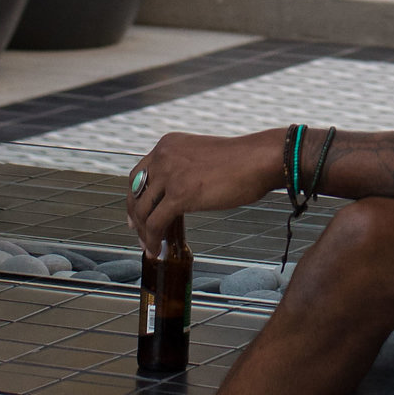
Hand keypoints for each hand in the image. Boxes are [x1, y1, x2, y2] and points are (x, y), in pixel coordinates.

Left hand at [124, 129, 291, 242]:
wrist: (258, 160)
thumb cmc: (240, 161)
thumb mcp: (201, 157)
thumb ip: (183, 169)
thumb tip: (175, 195)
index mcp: (167, 145)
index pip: (139, 174)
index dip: (135, 197)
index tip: (137, 213)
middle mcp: (163, 156)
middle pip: (135, 192)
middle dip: (135, 216)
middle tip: (138, 233)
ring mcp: (170, 175)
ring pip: (143, 210)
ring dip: (144, 232)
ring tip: (150, 246)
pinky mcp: (179, 195)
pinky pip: (155, 223)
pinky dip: (153, 240)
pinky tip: (157, 250)